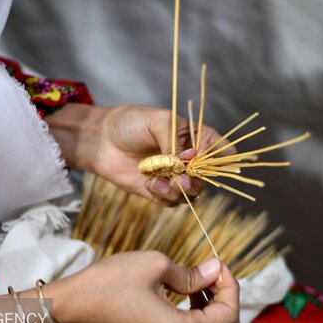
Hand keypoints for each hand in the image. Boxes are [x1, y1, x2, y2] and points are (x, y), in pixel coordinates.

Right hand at [42, 251, 239, 322]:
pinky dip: (199, 314)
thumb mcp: (155, 266)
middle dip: (226, 296)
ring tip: (200, 279)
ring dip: (213, 305)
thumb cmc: (109, 283)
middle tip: (214, 271)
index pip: (228, 314)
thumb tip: (216, 269)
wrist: (73, 306)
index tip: (218, 263)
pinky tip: (187, 292)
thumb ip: (192, 273)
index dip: (230, 285)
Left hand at [46, 104, 235, 206]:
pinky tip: (149, 184)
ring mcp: (174, 177)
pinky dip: (163, 196)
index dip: (221, 160)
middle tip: (181, 178)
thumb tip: (187, 162)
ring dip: (179, 191)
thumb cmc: (130, 123)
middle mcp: (188, 160)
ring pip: (191, 194)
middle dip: (196, 180)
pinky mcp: (158, 191)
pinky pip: (171, 201)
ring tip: (160, 181)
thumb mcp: (157, 121)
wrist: (100, 140)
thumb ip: (175, 141)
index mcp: (195, 138)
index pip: (222, 152)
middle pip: (207, 178)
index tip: (205, 162)